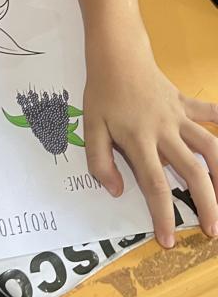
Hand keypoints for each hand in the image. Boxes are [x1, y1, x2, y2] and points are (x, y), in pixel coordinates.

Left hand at [83, 23, 217, 247]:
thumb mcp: (91, 128)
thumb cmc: (103, 94)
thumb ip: (100, 162)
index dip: (163, 215)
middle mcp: (165, 131)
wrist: (117, 55)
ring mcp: (179, 116)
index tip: (169, 240)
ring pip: (211, 146)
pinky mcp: (186, 103)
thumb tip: (117, 191)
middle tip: (212, 232)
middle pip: (193, 171)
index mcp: (139, 141)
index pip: (154, 184)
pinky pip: (211, 113)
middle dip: (207, 204)